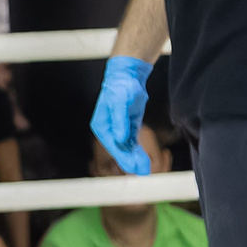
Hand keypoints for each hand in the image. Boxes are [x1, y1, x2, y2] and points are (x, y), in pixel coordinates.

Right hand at [88, 55, 152, 176]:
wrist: (128, 75)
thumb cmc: (122, 87)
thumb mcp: (121, 102)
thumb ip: (120, 122)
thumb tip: (120, 139)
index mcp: (101, 125)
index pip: (113, 145)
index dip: (124, 157)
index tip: (135, 166)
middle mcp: (108, 129)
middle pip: (119, 149)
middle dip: (131, 161)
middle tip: (144, 171)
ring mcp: (118, 128)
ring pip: (126, 147)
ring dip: (135, 158)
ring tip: (145, 169)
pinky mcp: (128, 126)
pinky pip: (132, 142)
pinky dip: (137, 151)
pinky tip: (143, 159)